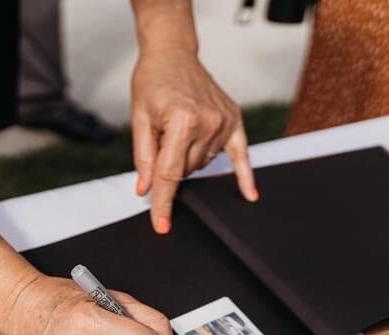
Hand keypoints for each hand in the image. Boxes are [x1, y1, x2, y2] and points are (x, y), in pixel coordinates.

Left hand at [131, 49, 258, 233]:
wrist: (173, 54)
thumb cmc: (153, 83)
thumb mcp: (139, 119)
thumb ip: (143, 158)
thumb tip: (145, 190)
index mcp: (182, 121)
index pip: (170, 174)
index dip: (162, 202)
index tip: (162, 226)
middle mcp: (208, 123)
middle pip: (186, 171)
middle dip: (170, 166)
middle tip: (161, 140)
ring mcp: (224, 122)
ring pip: (203, 165)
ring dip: (188, 159)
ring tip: (178, 132)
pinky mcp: (234, 120)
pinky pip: (241, 154)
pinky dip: (244, 175)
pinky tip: (250, 195)